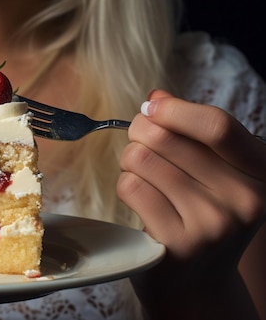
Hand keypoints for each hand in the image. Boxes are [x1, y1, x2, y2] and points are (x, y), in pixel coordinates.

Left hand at [118, 89, 265, 318]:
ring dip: (131, 162)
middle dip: (140, 133)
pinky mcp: (178, 243)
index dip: (175, 110)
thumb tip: (157, 95)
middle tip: (139, 143)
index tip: (152, 106)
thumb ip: (190, 133)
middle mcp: (244, 200)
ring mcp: (212, 225)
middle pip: (167, 139)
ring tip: (144, 177)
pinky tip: (141, 201)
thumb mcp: (212, 172)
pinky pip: (130, 187)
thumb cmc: (201, 214)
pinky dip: (125, 186)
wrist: (197, 282)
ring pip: (142, 160)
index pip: (217, 126)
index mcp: (259, 174)